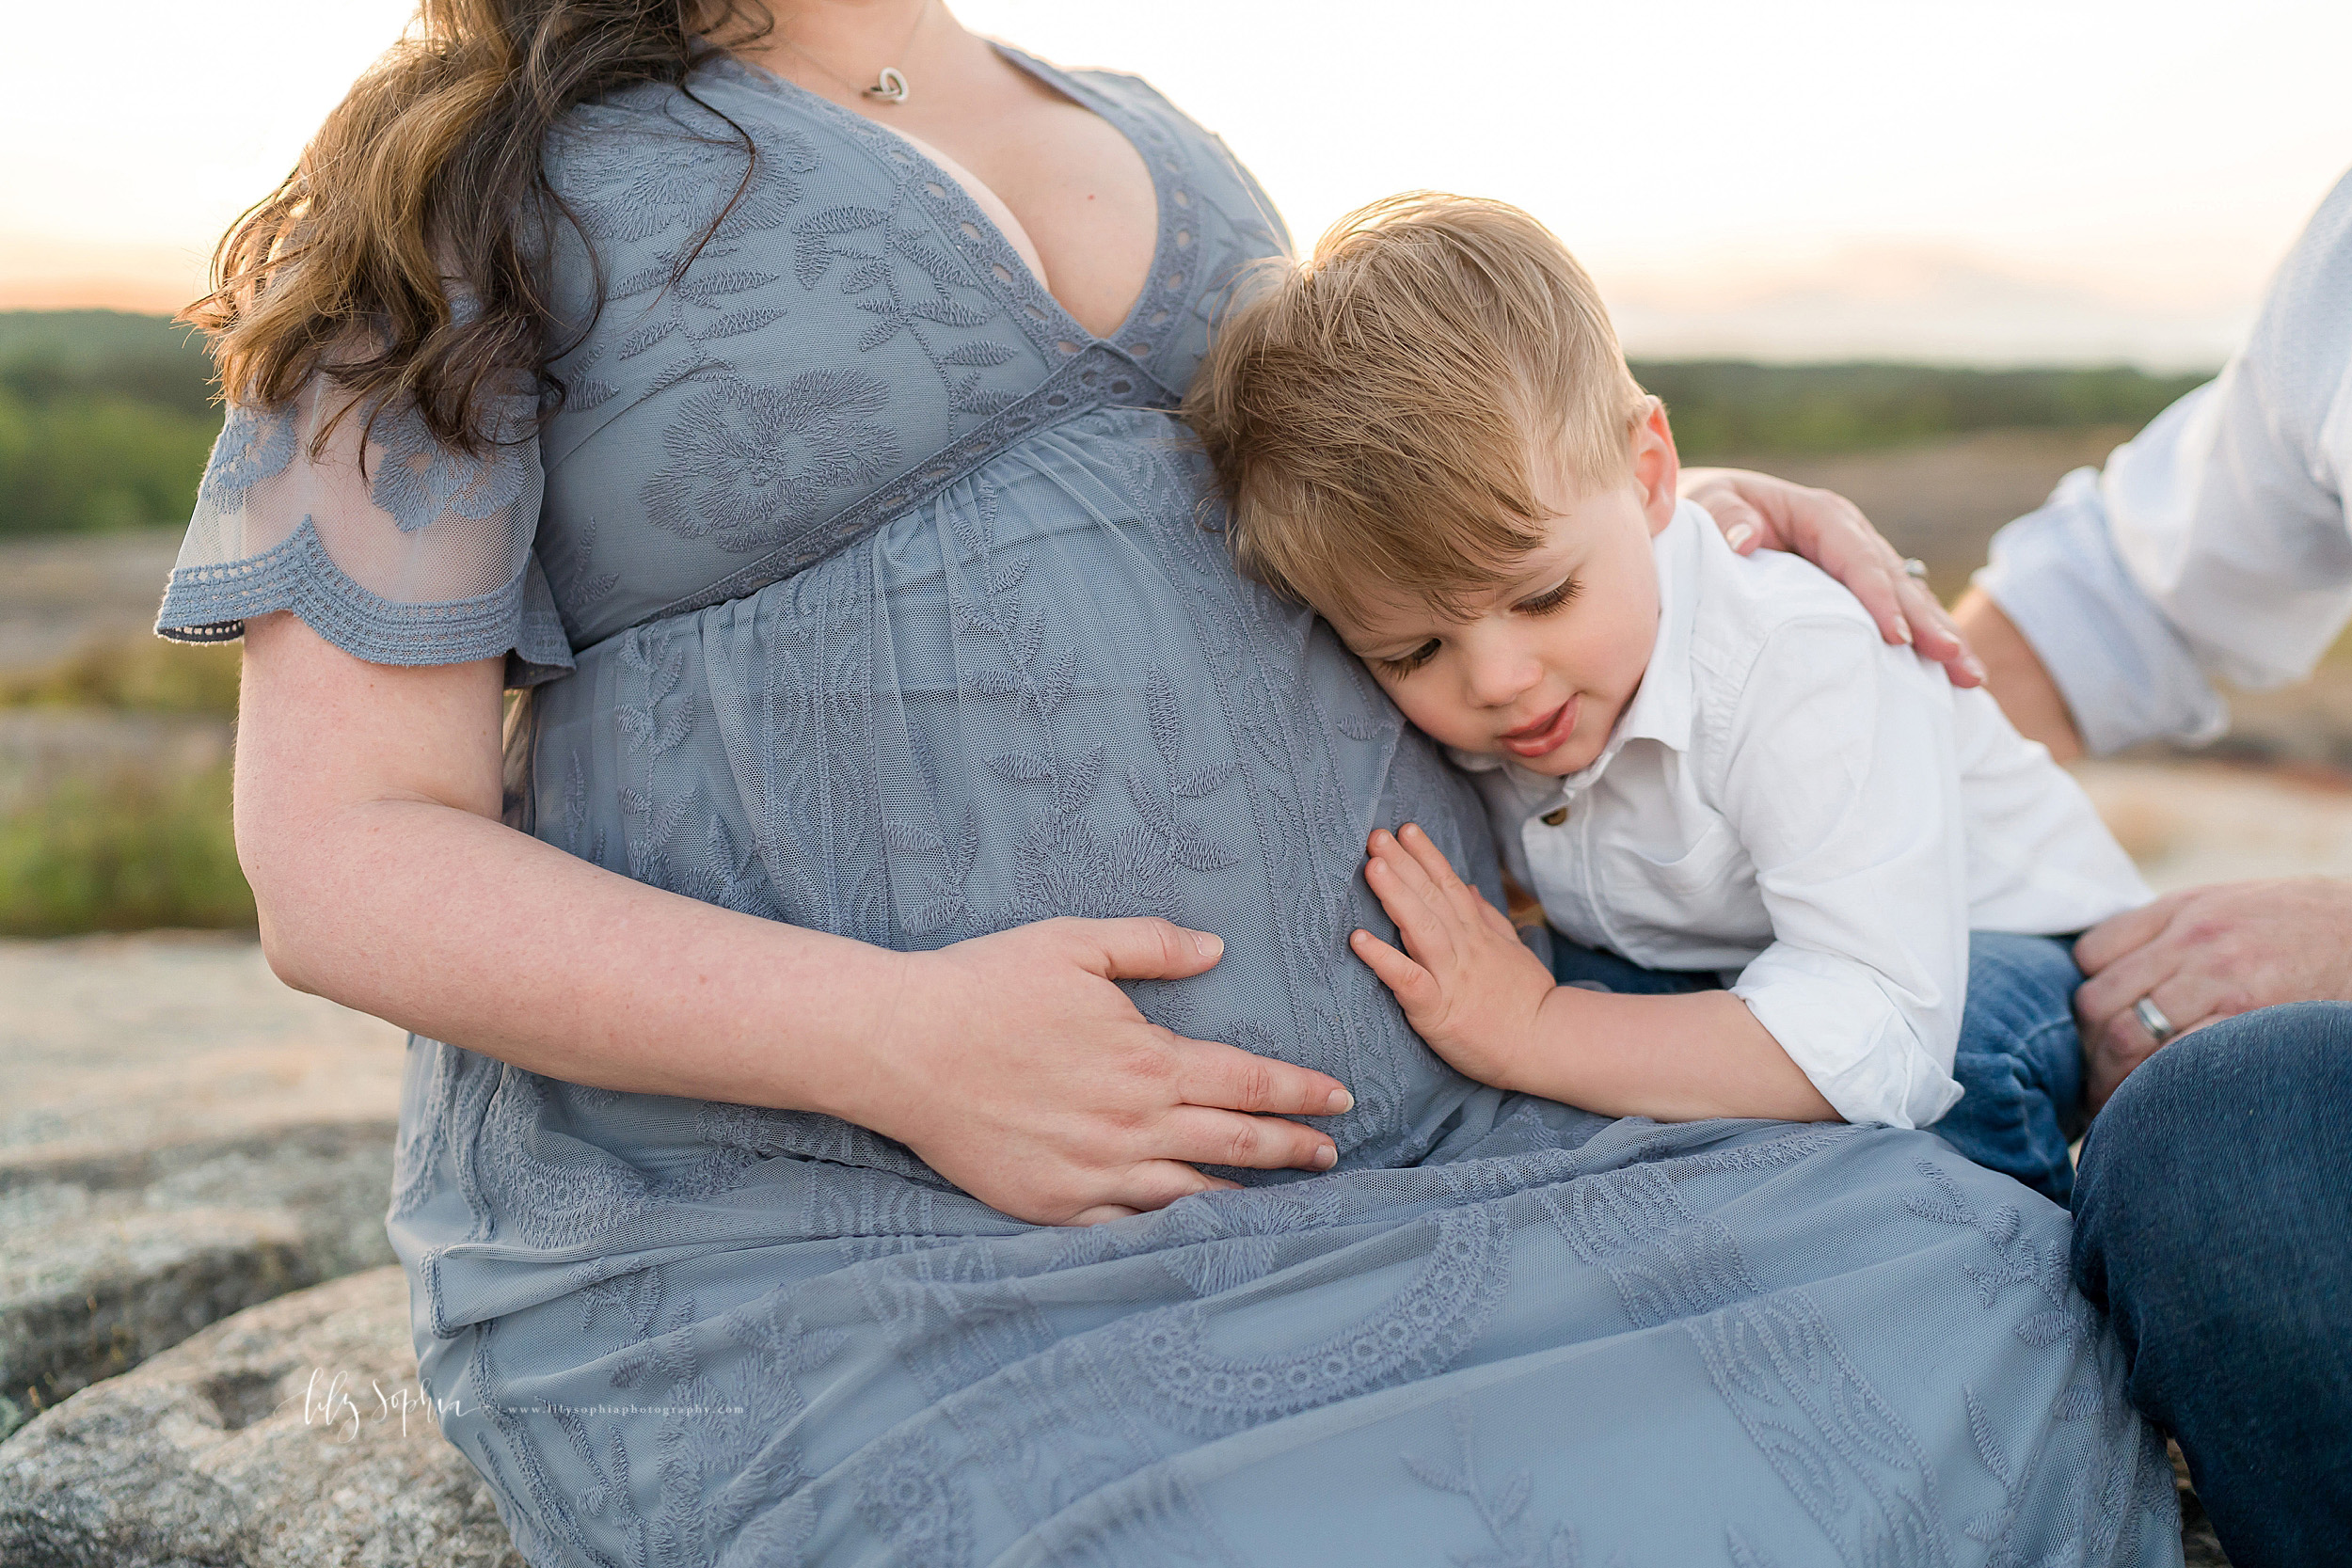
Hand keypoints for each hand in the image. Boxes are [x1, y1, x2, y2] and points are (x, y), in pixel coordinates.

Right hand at [861, 916, 1352, 1225]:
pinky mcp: (1054, 1205)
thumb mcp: (1075, 943)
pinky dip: (1170, 1232)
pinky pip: (1128, 1228)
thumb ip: (1153, 945)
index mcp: (1148, 1060)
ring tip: (1281, 1204)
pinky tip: (1192, 1233)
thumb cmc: (986, 984)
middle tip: (1331, 1155)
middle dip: (1293, 1151)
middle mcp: (1133, 1125)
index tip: (1341, 1100)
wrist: (901, 1045)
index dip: (1302, 1093)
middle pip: (1237, 1145)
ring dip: (1245, 1199)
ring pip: (1192, 1197)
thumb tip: (1216, 949)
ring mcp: (1095, 1173)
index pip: (1251, 1082)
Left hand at [1348, 824, 1554, 1090]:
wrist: (1547, 1044)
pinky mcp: (1438, 1009)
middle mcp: (1464, 948)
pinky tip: (1357, 939)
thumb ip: (1489, 920)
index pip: (1450, 886)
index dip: (1427, 855)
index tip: (1406, 828)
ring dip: (1395, 895)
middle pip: (1430, 898)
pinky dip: (1383, 958)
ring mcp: (1451, 976)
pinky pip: (1407, 980)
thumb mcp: (1513, 952)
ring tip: (1372, 866)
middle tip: (1376, 835)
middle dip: (1403, 863)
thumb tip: (1472, 888)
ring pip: (1420, 928)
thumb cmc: (1527, 1002)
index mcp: (1478, 935)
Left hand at [1680, 466, 1982, 687]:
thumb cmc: (1699, 513)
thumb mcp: (1704, 505)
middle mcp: (1849, 539)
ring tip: (1971, 677)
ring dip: (1939, 637)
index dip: (1879, 595)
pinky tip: (1945, 679)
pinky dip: (1919, 644)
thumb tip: (1744, 540)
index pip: (1856, 556)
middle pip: (1897, 580)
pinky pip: (1892, 615)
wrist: (1697, 521)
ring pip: (1907, 600)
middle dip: (1930, 622)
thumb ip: (1721, 517)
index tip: (1897, 636)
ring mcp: (1856, 566)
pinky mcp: (1853, 593)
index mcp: (1819, 516)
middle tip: (1959, 664)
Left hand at [2074, 877, 2351, 1109]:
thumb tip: (2108, 969)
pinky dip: (2153, 1087)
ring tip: (2111, 1105)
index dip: (2083, 996)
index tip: (2091, 1029)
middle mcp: (2191, 941)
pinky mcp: (2249, 1017)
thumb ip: (2166, 930)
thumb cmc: (2293, 923)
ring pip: (2129, 1036)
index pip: (2091, 955)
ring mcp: (2220, 979)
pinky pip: (2177, 1059)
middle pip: (2099, 1002)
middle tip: (2092, 1081)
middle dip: (2087, 1050)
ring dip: (2110, 1079)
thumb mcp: (2223, 904)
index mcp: (2177, 911)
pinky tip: (2153, 1107)